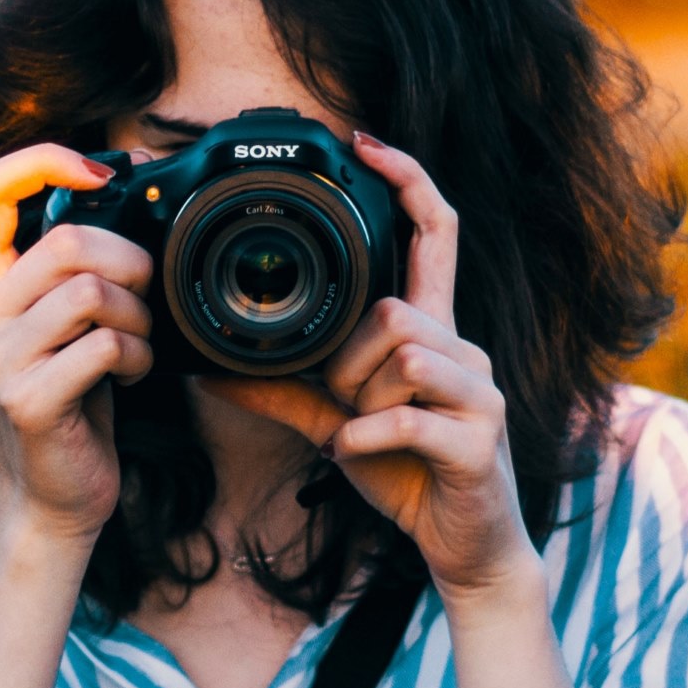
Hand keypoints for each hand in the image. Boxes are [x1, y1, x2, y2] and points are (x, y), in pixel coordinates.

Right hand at [0, 144, 152, 543]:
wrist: (51, 494)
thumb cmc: (71, 396)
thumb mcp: (63, 320)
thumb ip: (73, 262)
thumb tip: (131, 176)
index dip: (46, 161)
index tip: (102, 174)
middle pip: (66, 241)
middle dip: (130, 261)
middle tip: (145, 294)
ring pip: (89, 291)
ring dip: (137, 314)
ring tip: (137, 340)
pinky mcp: (26, 400)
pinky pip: (103, 345)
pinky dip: (136, 354)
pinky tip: (132, 373)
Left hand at [199, 132, 534, 600]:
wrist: (465, 545)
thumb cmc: (405, 471)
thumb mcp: (335, 422)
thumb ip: (281, 390)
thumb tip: (207, 369)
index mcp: (433, 331)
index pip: (435, 233)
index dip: (407, 180)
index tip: (366, 141)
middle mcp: (463, 349)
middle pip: (395, 308)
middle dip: (349, 359)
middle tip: (343, 405)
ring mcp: (480, 392)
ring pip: (404, 355)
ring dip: (361, 399)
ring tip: (359, 433)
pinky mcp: (481, 439)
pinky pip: (409, 417)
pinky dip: (368, 436)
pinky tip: (355, 454)